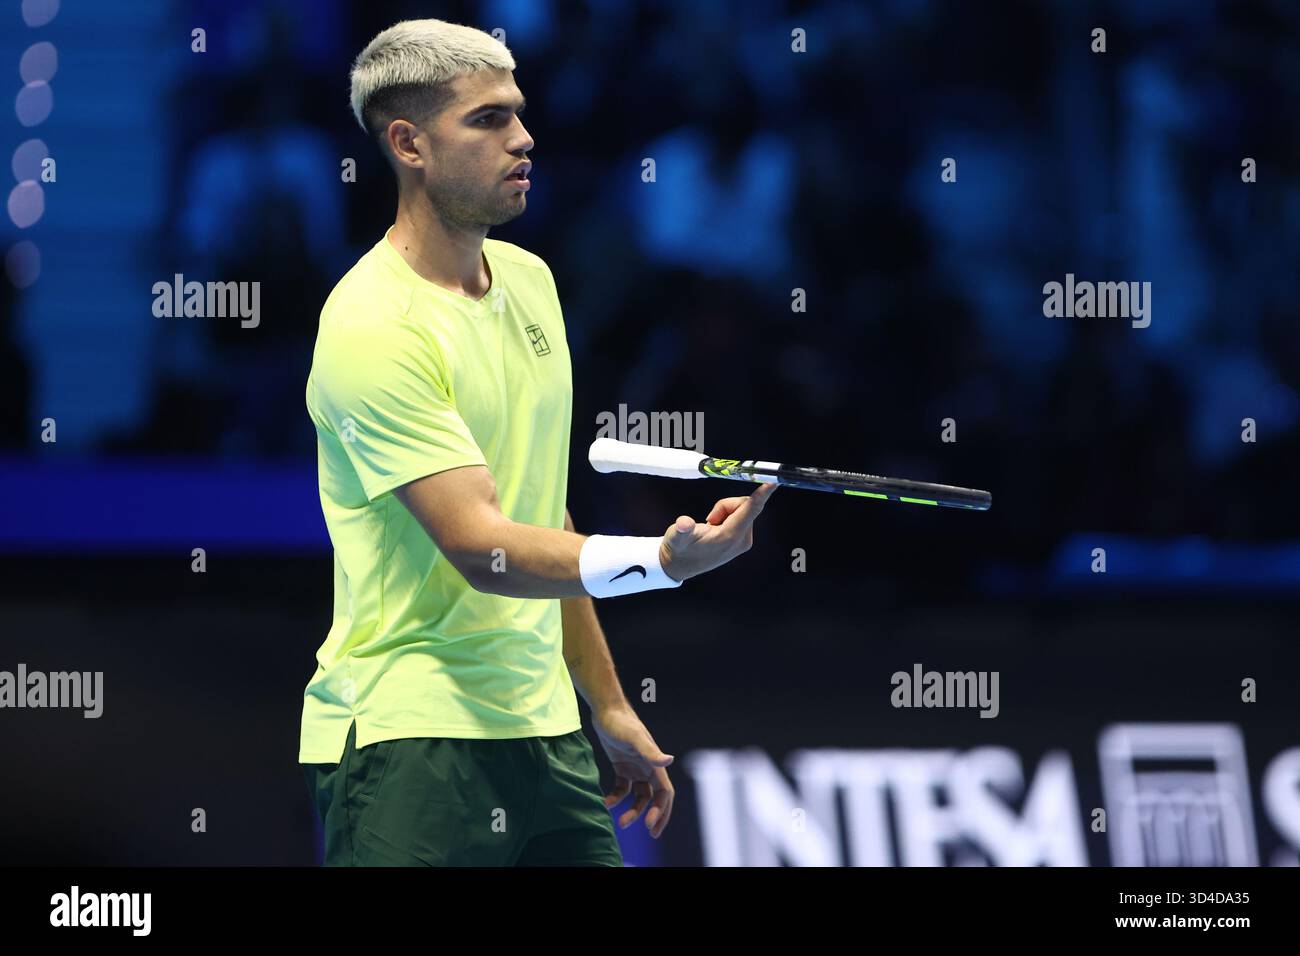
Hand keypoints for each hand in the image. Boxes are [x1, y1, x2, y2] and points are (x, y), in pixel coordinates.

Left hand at [592, 704, 674, 837]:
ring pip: (639, 796)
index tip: (650, 826)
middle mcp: (648, 767)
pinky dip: (616, 798)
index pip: (665, 793)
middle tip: (649, 833)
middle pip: (655, 798)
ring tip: (620, 822)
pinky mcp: (621, 767)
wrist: (606, 710)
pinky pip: (622, 789)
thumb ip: (650, 751)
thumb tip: (669, 761)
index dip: (662, 810)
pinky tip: (605, 803)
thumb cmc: (621, 722)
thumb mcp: (634, 737)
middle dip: (654, 816)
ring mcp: (635, 768)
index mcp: (654, 764)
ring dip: (633, 811)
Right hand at [659, 482, 777, 581]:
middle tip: (710, 519)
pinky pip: (741, 516)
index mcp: (729, 537)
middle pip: (745, 505)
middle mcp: (742, 540)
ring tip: (710, 526)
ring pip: (742, 509)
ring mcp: (744, 541)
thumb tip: (683, 523)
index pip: (750, 510)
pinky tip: (715, 529)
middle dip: (726, 505)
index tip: (773, 482)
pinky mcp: (742, 540)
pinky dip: (727, 516)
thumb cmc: (680, 549)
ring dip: (725, 511)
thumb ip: (681, 529)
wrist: (681, 565)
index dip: (761, 495)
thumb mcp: (676, 537)